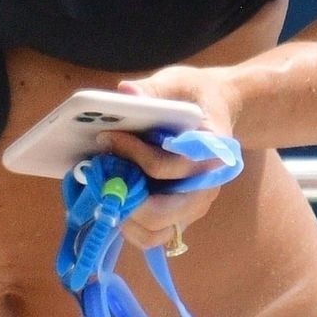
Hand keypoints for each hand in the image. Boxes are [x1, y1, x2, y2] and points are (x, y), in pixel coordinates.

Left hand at [95, 66, 238, 254]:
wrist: (216, 109)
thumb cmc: (195, 95)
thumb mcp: (178, 82)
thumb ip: (153, 89)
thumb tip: (125, 93)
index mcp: (211, 151)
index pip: (171, 165)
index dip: (135, 153)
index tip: (107, 136)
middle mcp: (207, 185)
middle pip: (162, 211)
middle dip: (125, 196)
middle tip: (100, 175)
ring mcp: (194, 204)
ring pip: (155, 230)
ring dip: (124, 215)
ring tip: (105, 188)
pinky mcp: (181, 214)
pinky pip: (153, 234)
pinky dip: (129, 225)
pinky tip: (116, 199)